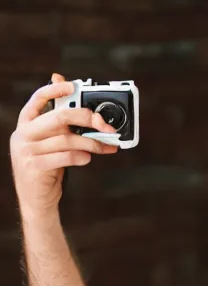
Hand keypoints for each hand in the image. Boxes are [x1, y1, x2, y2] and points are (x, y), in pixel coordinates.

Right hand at [10, 73, 117, 219]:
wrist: (36, 199)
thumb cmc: (48, 168)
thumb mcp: (51, 144)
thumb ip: (61, 127)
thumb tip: (83, 109)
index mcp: (27, 124)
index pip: (38, 99)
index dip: (55, 89)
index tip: (74, 86)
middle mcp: (23, 134)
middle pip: (59, 116)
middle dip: (87, 118)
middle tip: (106, 125)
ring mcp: (27, 150)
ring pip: (67, 139)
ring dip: (92, 143)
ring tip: (105, 147)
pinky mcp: (34, 167)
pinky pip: (65, 157)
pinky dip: (81, 157)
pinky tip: (88, 159)